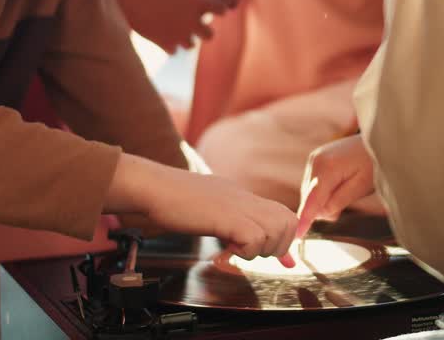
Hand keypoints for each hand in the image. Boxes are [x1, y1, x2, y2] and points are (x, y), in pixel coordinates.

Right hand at [111, 154, 296, 264]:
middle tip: (251, 252)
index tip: (276, 258)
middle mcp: (246, 198)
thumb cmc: (174, 200)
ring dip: (260, 250)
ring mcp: (238, 205)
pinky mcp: (226, 216)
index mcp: (244, 196)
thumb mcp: (211, 209)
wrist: (154, 186)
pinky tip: (224, 251)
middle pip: (289, 221)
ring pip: (276, 230)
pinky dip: (244, 252)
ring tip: (235, 250)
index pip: (284, 213)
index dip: (285, 238)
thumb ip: (232, 224)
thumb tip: (245, 243)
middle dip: (278, 246)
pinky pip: (254, 238)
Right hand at [112, 0, 227, 53]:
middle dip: (204, 30)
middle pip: (209, 35)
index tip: (211, 6)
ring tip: (177, 30)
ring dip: (186, 38)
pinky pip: (173, 50)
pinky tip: (163, 35)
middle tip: (197, 25)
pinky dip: (169, 45)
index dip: (217, 7)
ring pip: (191, 45)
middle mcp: (193, 22)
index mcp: (198, 3)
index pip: (221, 9)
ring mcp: (179, 35)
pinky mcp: (165, 44)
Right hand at [296, 135, 376, 237]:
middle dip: (323, 208)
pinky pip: (312, 184)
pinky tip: (338, 185)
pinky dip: (322, 192)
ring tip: (346, 189)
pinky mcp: (316, 160)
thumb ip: (339, 201)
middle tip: (346, 201)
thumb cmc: (374, 162)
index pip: (312, 200)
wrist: (376, 140)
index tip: (297, 235)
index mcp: (327, 168)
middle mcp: (315, 162)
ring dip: (323, 200)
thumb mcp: (361, 186)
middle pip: (309, 198)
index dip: (304, 219)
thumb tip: (322, 214)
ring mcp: (314, 159)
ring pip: (310, 192)